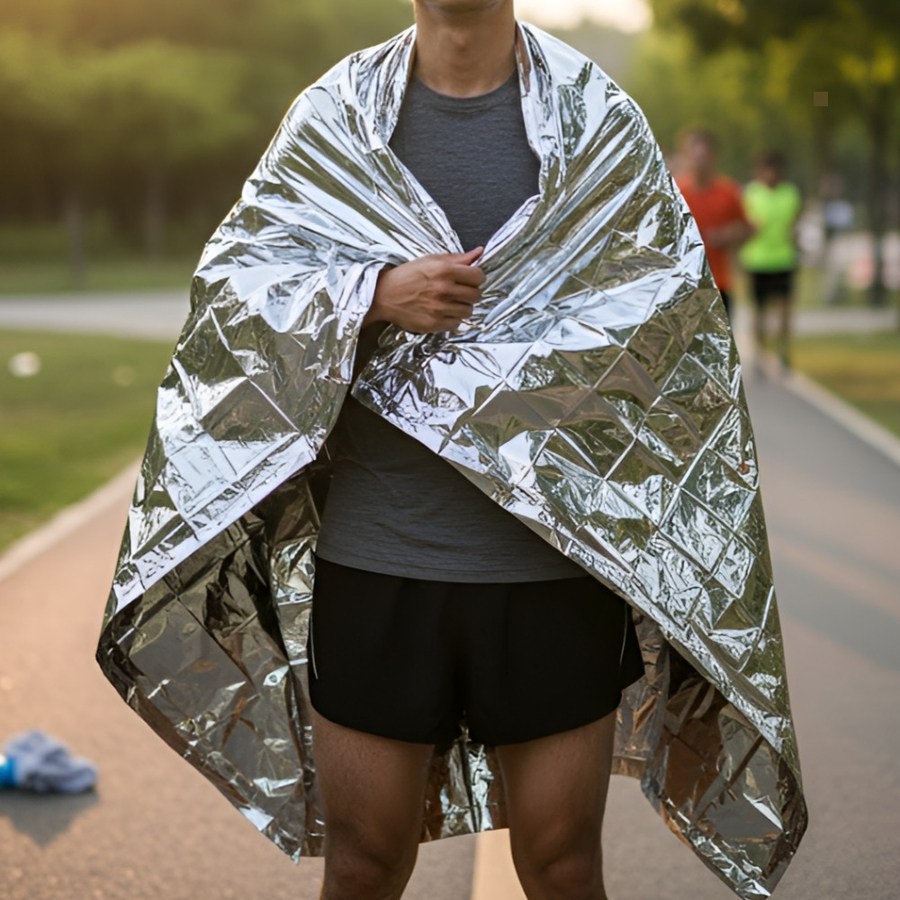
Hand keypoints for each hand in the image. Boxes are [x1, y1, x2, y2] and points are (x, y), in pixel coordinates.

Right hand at [363, 247, 484, 332]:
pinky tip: (442, 312)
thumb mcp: (431, 260)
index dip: (476, 277)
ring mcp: (439, 308)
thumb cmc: (406, 276)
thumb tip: (479, 252)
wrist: (384, 295)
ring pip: (468, 311)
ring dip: (462, 307)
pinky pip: (456, 324)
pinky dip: (452, 319)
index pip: (478, 276)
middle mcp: (443, 289)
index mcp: (444, 270)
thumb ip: (458, 258)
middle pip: (476, 295)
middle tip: (460, 291)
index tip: (470, 279)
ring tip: (449, 302)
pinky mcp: (435, 323)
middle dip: (470, 293)